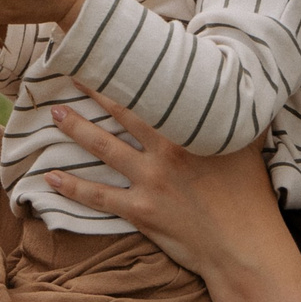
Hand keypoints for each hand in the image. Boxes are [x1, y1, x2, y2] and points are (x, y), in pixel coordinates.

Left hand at [41, 85, 294, 287]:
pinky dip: (72, 187)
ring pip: (103, 148)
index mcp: (187, 130)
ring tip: (54, 112)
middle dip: (94, 90)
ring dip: (75, 129)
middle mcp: (164, 151)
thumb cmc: (250, 196)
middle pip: (121, 113)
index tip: (111, 53)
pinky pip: (98, 196)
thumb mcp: (249, 144)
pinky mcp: (140, 211)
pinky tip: (50, 177)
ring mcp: (149, 181)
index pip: (152, 91)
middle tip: (71, 70)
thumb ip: (238, 113)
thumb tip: (243, 82)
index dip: (129, 71)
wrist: (243, 248)